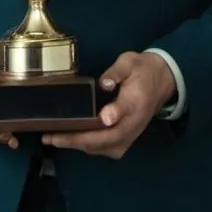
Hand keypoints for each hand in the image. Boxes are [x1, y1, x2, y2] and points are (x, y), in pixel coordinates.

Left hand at [41, 51, 175, 159]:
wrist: (161, 82)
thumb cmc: (141, 70)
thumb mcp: (130, 63)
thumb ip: (116, 73)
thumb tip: (104, 84)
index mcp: (135, 103)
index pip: (122, 112)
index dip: (110, 117)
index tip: (101, 118)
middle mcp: (132, 125)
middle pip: (104, 139)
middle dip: (76, 140)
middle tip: (50, 137)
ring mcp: (129, 136)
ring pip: (101, 148)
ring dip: (77, 145)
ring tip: (53, 139)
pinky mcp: (125, 141)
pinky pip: (103, 149)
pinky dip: (85, 146)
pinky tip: (69, 139)